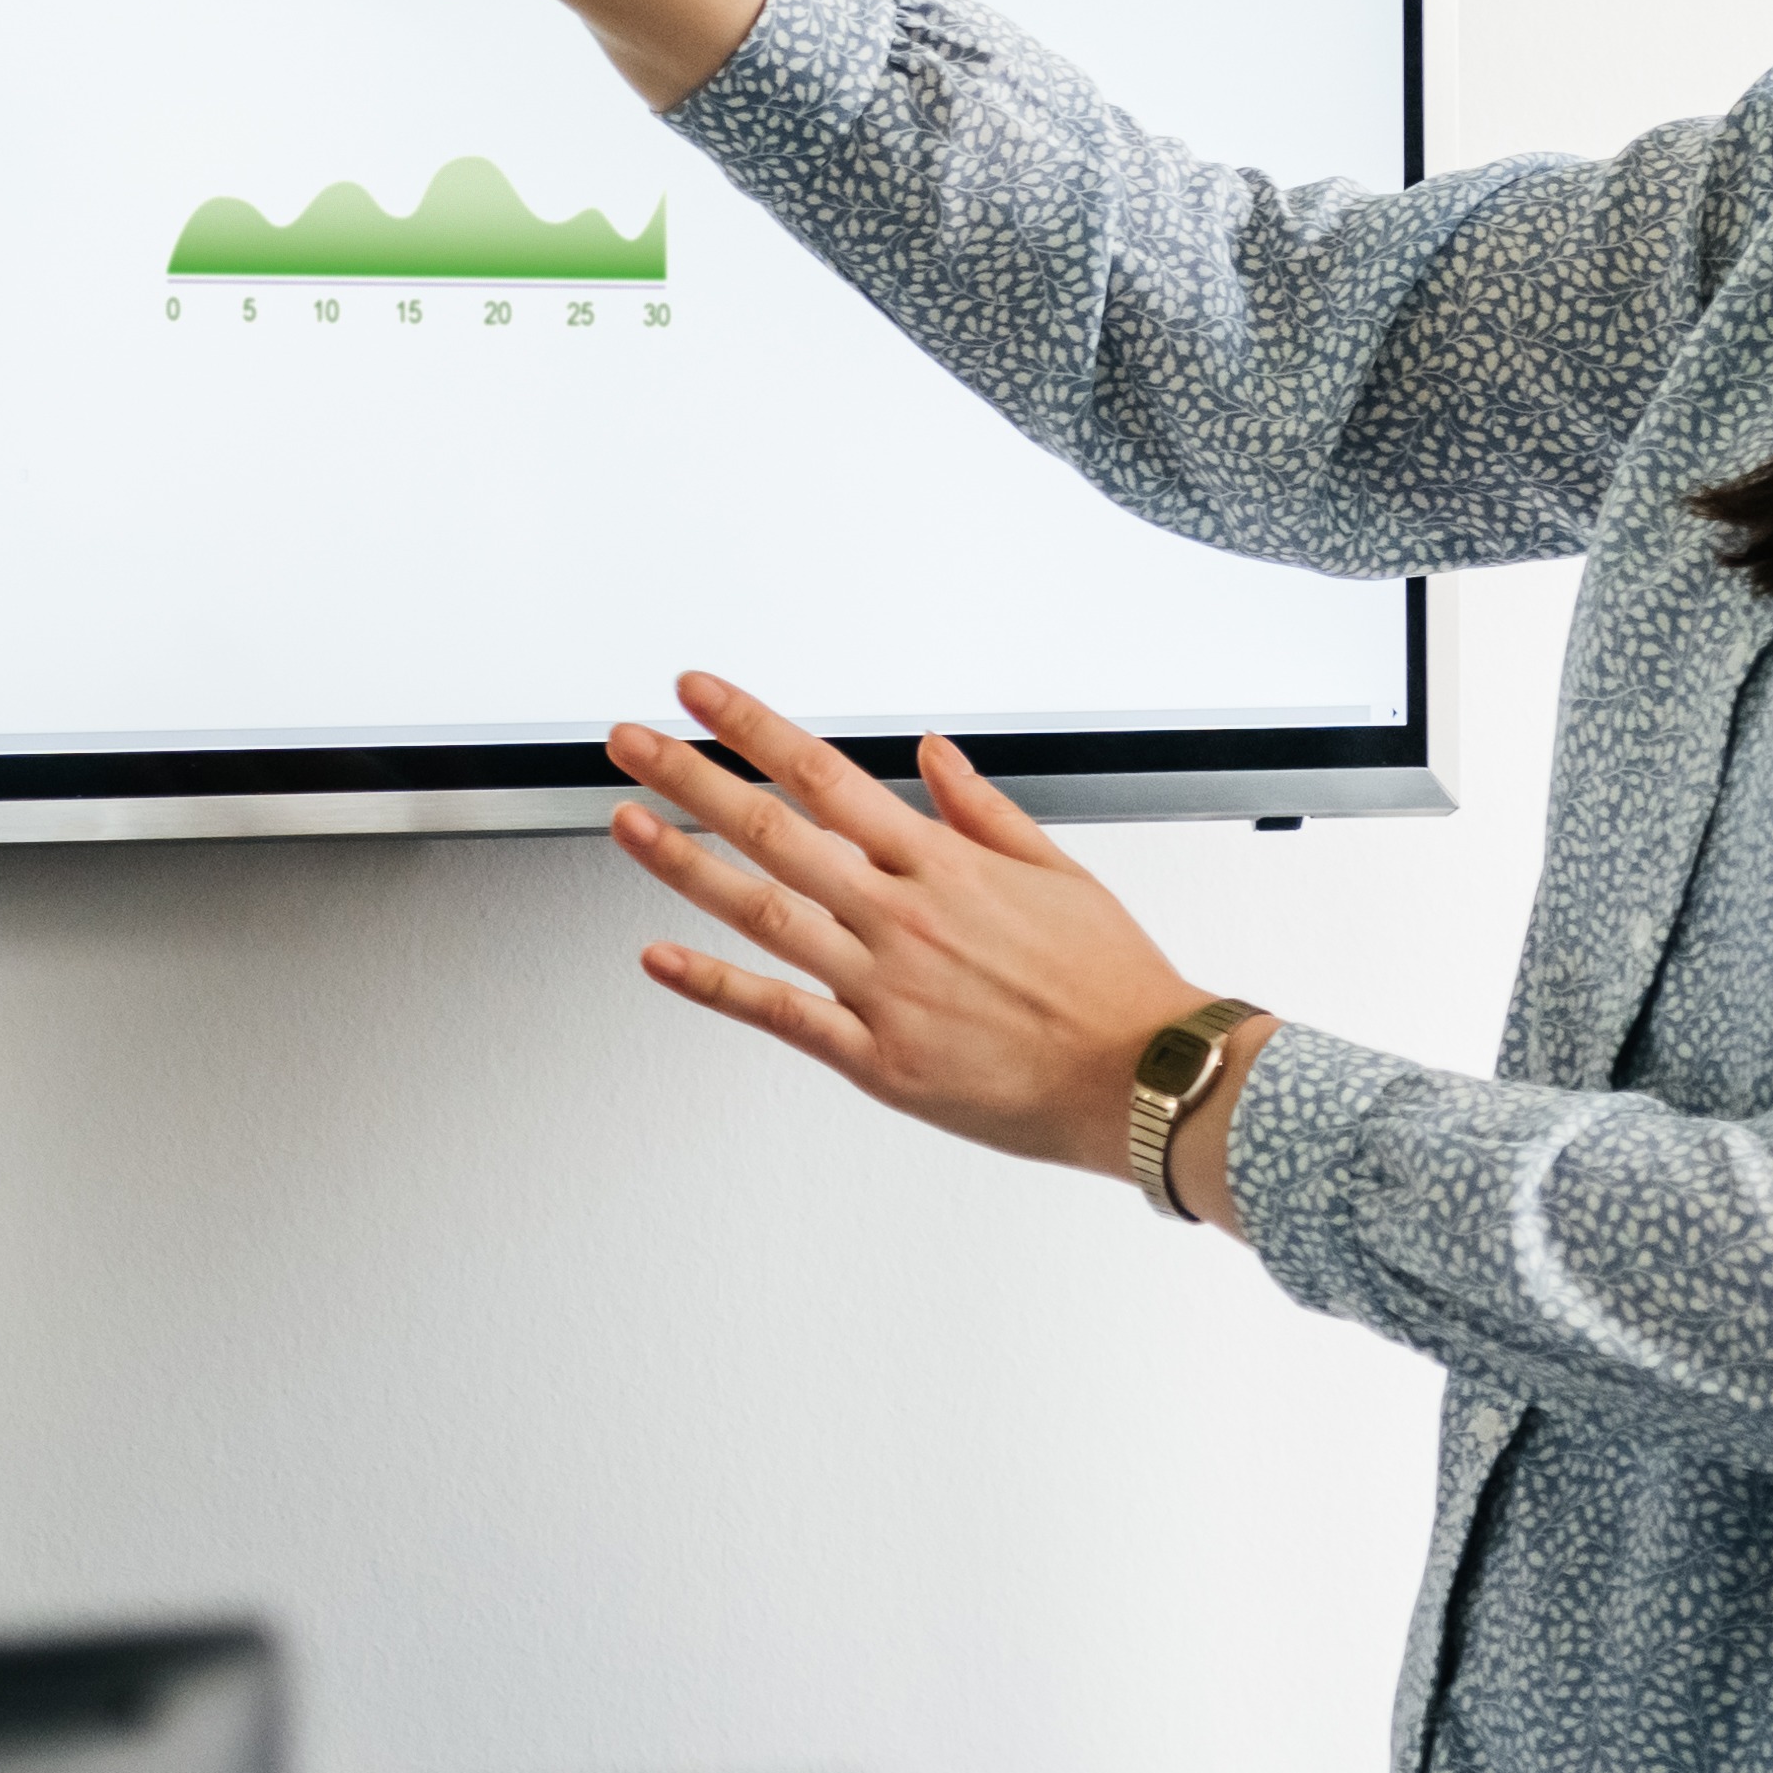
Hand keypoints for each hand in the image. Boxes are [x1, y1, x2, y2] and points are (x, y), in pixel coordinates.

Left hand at [607, 671, 1256, 1212]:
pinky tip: (660, 958)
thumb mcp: (1059, 871)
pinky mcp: (881, 1061)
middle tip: (629, 743)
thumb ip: (982, 808)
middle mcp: (906, 916)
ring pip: (764, 912)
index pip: (826, 774)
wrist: (1147, 1077)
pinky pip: (782, 1014)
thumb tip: (931, 752)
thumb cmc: (1112, 984)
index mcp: (945, 863)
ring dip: (685, 864)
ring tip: (626, 823)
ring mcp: (887, 988)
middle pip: (775, 829)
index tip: (701, 696)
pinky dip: (715, 985)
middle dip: (691, 778)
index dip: (752, 728)